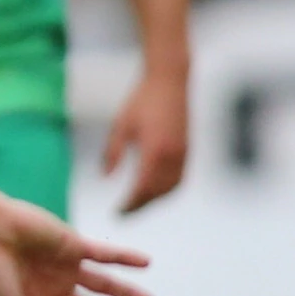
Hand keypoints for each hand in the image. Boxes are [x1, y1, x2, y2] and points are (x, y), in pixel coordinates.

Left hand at [103, 68, 188, 214]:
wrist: (169, 81)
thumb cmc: (141, 100)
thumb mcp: (121, 125)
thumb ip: (113, 152)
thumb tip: (106, 177)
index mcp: (154, 150)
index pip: (143, 188)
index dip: (130, 203)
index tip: (117, 212)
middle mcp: (172, 155)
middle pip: (158, 192)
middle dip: (141, 206)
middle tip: (124, 213)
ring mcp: (183, 153)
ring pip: (172, 188)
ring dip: (155, 200)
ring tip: (137, 205)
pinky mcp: (188, 150)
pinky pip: (179, 178)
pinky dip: (167, 190)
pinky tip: (154, 190)